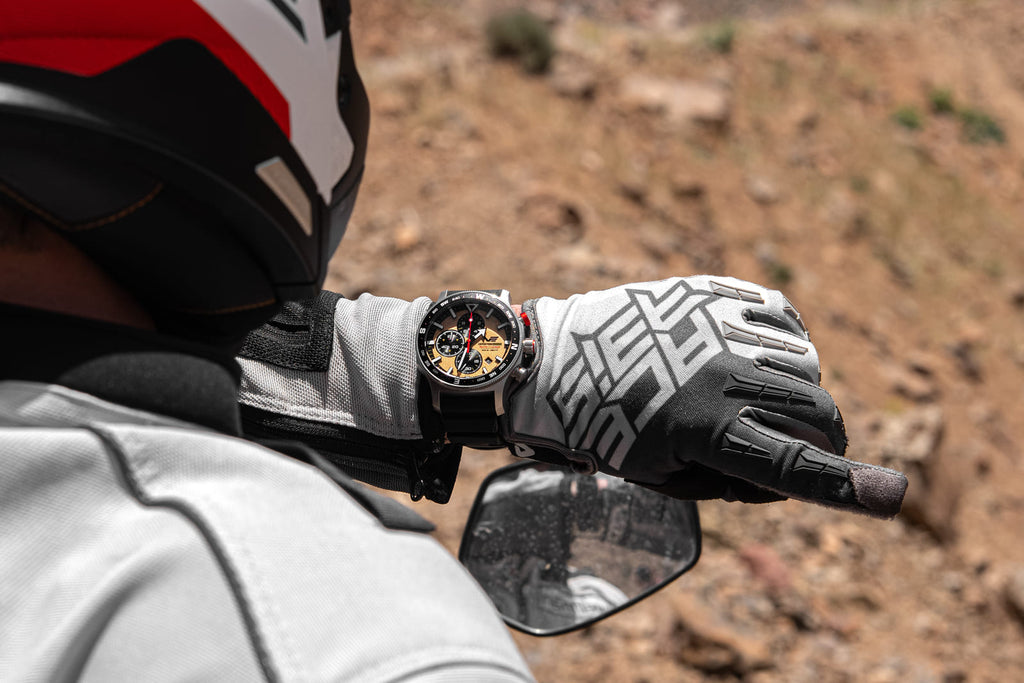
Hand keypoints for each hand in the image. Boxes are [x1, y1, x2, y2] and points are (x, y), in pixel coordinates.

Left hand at [506, 276, 906, 518]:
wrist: (557, 362)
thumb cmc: (609, 430)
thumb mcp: (667, 476)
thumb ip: (738, 478)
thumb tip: (798, 471)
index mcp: (707, 431)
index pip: (792, 464)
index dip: (845, 486)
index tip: (892, 497)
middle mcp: (724, 375)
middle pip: (819, 416)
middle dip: (823, 443)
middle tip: (791, 447)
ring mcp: (724, 328)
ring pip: (810, 369)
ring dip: (799, 393)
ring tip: (748, 397)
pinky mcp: (719, 294)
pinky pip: (789, 322)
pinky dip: (786, 346)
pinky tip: (751, 356)